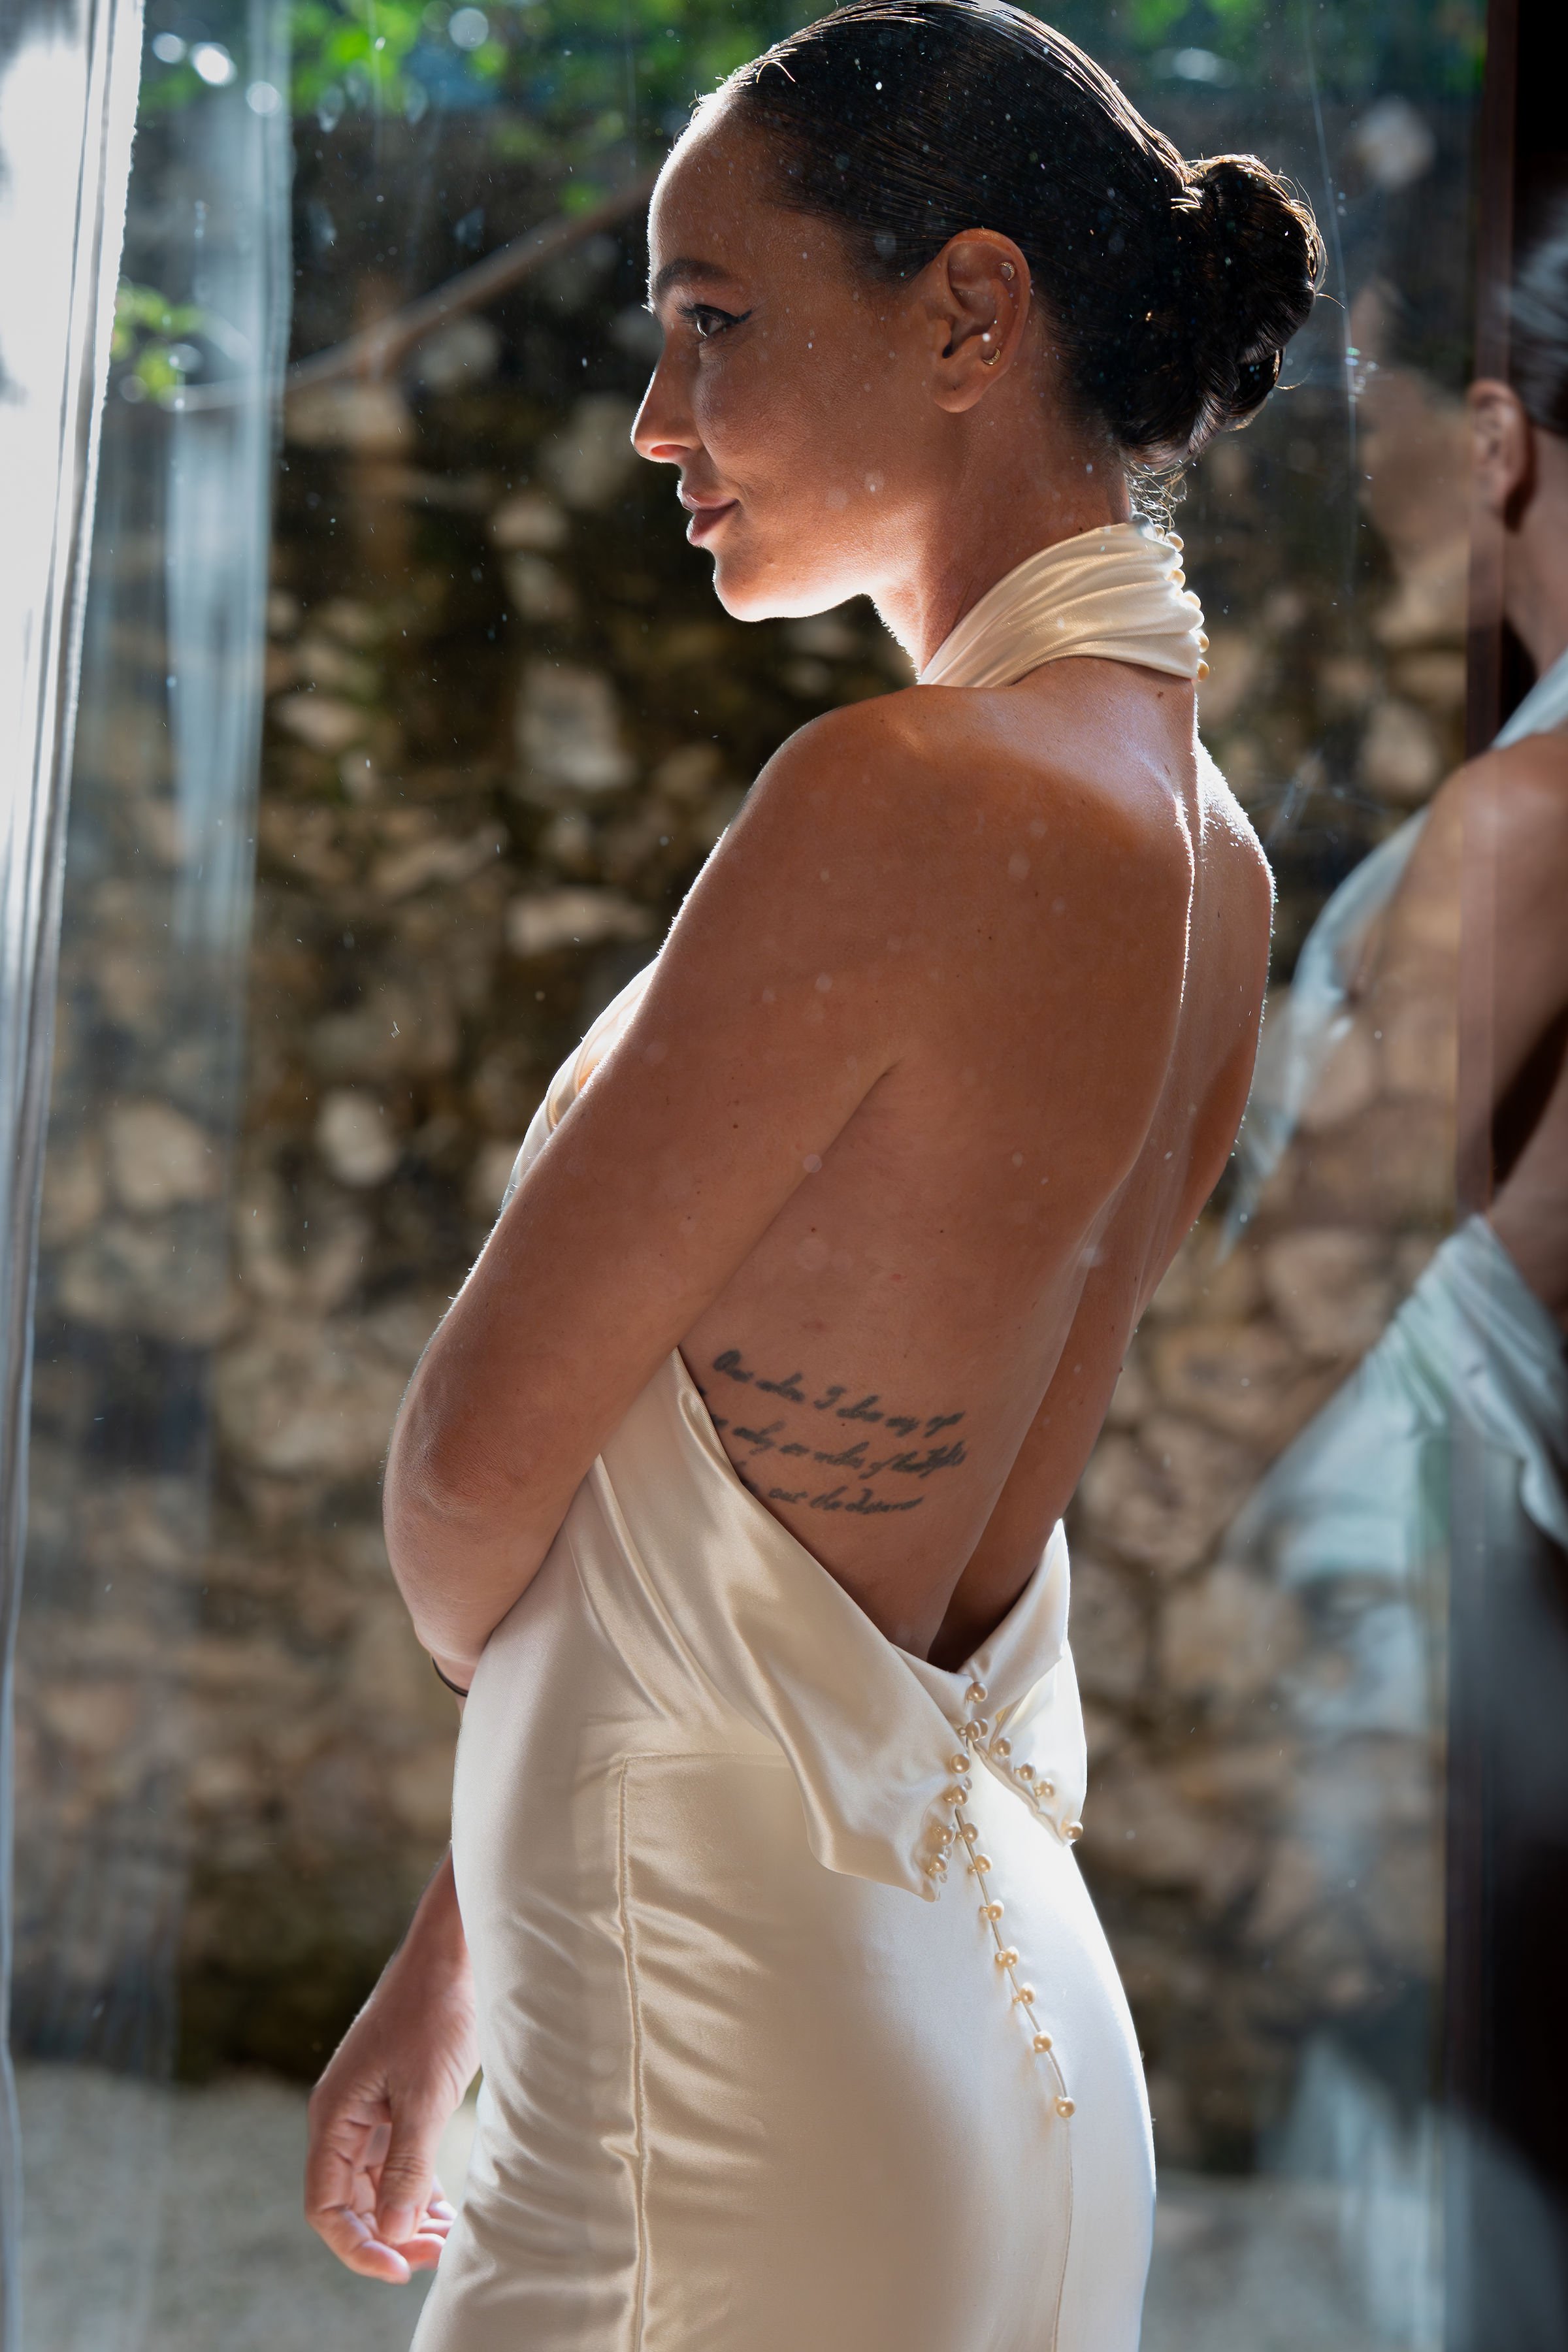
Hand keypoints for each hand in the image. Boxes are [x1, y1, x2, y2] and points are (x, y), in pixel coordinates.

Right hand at [305, 1848, 478, 2282]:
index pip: (326, 2205)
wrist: (454, 1954)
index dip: (357, 2245)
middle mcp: (344, 2119)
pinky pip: (399, 2164)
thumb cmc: (436, 2012)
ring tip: (447, 2241)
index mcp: (335, 2116)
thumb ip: (407, 2165)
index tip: (401, 2267)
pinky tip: (445, 2213)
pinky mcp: (398, 2103)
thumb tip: (393, 2233)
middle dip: (389, 2236)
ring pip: (378, 2187)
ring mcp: (371, 2111)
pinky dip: (419, 2191)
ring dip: (407, 2218)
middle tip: (437, 2254)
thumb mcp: (425, 2094)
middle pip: (352, 2202)